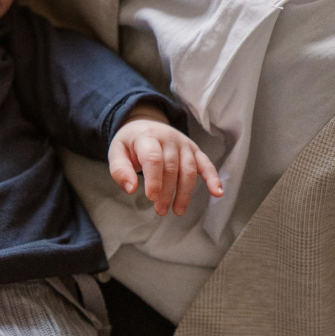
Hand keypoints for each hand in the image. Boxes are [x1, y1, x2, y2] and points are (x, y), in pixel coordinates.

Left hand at [108, 103, 222, 215]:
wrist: (145, 125)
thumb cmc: (130, 144)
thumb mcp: (116, 153)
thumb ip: (120, 170)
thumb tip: (131, 189)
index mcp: (148, 137)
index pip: (154, 159)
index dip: (154, 180)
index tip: (151, 198)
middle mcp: (169, 139)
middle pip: (172, 168)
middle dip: (167, 192)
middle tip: (160, 210)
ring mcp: (184, 144)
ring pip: (189, 170)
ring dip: (185, 192)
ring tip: (177, 211)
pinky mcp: (194, 151)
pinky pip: (206, 164)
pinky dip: (213, 178)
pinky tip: (217, 192)